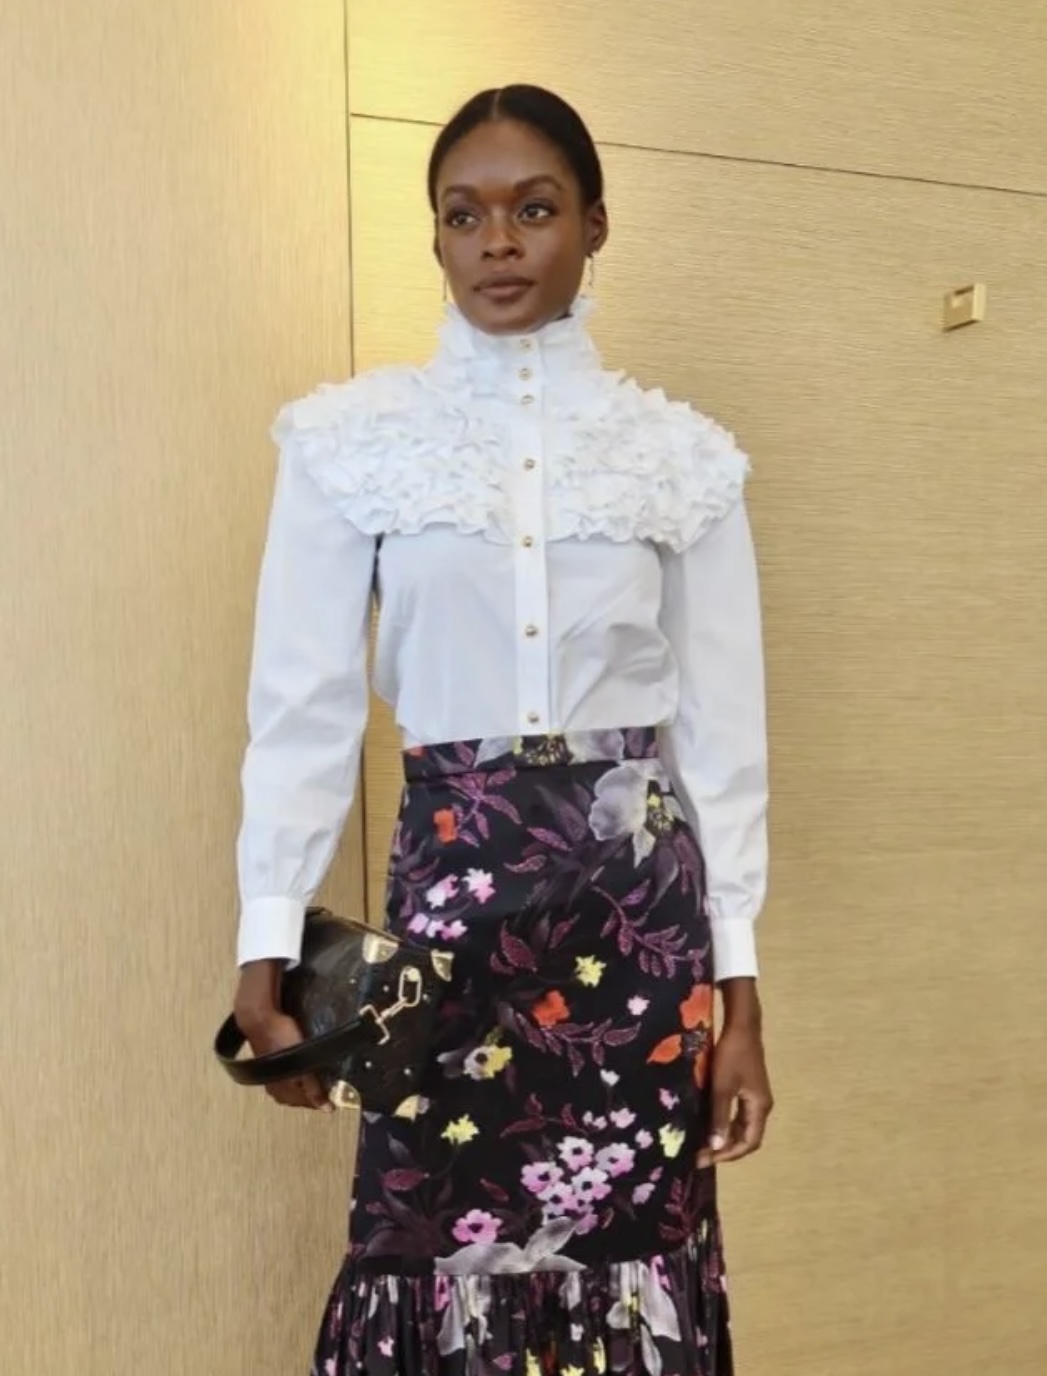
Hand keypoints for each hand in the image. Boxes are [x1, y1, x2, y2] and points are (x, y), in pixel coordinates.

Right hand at [237, 1009, 331, 1110]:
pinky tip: (301, 1067)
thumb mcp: (303, 1066)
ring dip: (303, 1084)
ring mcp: (270, 1076)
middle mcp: (274, 1087)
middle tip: (328, 1086)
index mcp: (282, 1092)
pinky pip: (285, 1076)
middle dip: (312, 1094)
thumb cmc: (282, 1041)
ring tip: (318, 1076)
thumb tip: (326, 1109)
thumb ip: (313, 1088)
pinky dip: (296, 1074)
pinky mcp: (269, 1063)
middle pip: (297, 1097)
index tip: (335, 1096)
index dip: (321, 1101)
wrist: (262, 1020)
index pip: (306, 1104)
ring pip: (291, 1087)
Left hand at [697, 1019, 773, 1168]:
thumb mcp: (722, 1087)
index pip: (749, 1142)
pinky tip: (707, 1122)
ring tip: (701, 1142)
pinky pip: (738, 1113)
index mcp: (759, 1107)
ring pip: (741, 1125)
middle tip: (699, 1154)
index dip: (728, 1154)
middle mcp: (761, 1105)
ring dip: (724, 1135)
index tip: (706, 1158)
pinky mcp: (747, 1088)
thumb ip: (720, 1116)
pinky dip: (724, 1122)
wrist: (741, 1026)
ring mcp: (755, 1096)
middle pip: (746, 1136)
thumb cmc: (732, 1056)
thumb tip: (717, 1146)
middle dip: (724, 1148)